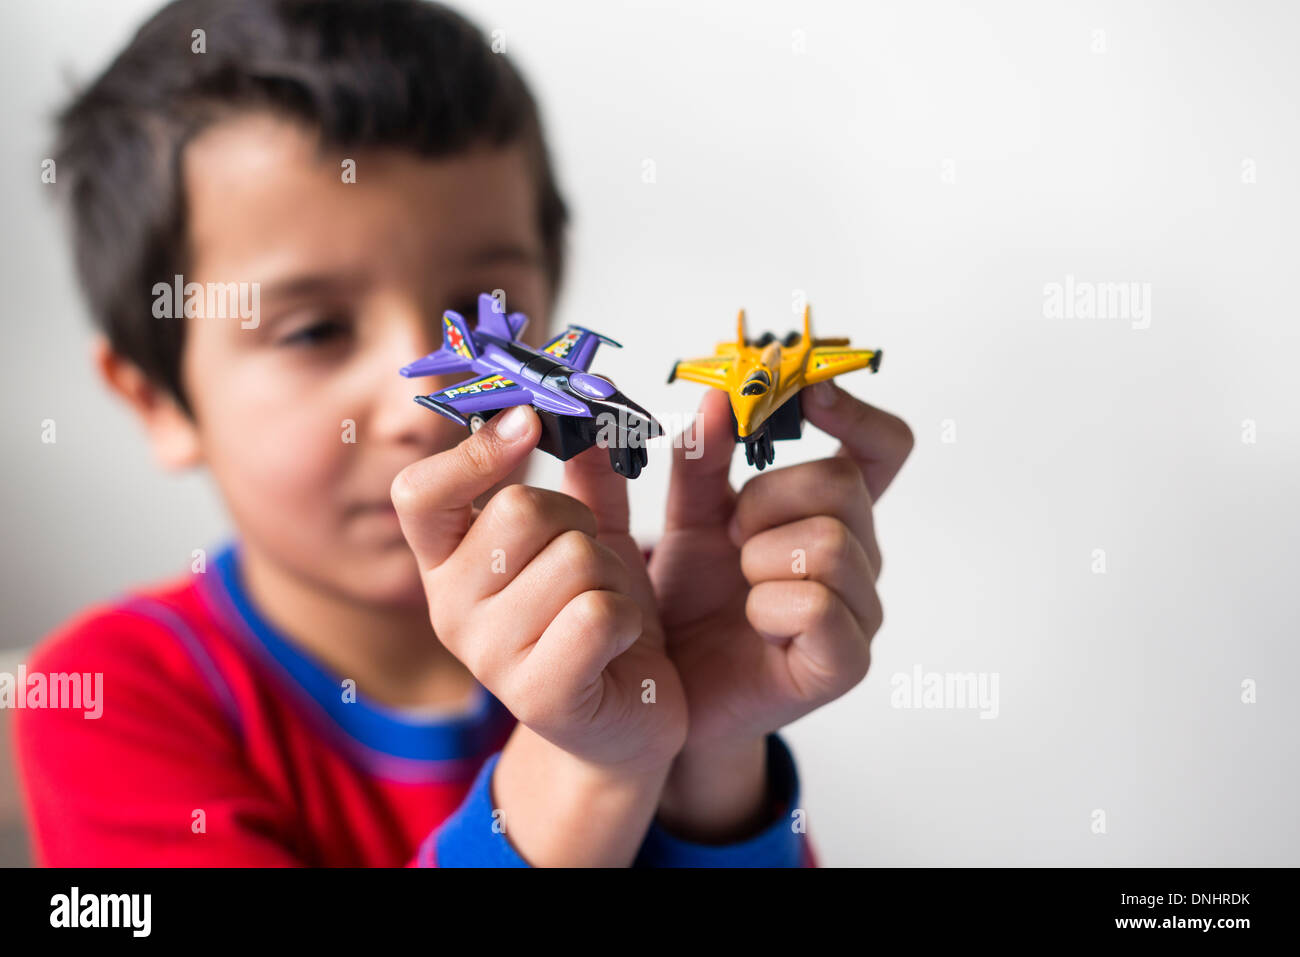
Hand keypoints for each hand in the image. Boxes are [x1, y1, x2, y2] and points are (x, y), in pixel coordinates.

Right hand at [391, 405, 686, 863]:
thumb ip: (582, 480)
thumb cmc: (598, 625)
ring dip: (612, 578)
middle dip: (578, 524)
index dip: (473, 451)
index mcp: (448, 563)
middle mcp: (450, 608)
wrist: (623, 725)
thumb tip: (585, 411)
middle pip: (519, 510)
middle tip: (589, 565)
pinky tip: (618, 647)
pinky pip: (598, 613)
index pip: (419, 493)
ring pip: (572, 559)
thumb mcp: (587, 542)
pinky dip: (629, 620)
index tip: (528, 423)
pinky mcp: (537, 695)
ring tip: (604, 614)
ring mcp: (488, 657)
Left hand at [649, 384, 912, 840]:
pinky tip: (752, 623)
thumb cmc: (690, 604)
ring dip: (761, 556)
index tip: (806, 394)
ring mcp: (859, 611)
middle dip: (767, 498)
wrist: (667, 692)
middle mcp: (860, 556)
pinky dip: (769, 607)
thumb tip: (719, 397)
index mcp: (831, 513)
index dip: (854, 411)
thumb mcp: (685, 519)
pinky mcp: (845, 662)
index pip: (883, 447)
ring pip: (832, 542)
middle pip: (843, 484)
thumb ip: (702, 460)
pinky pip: (821, 607)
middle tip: (729, 534)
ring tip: (738, 583)